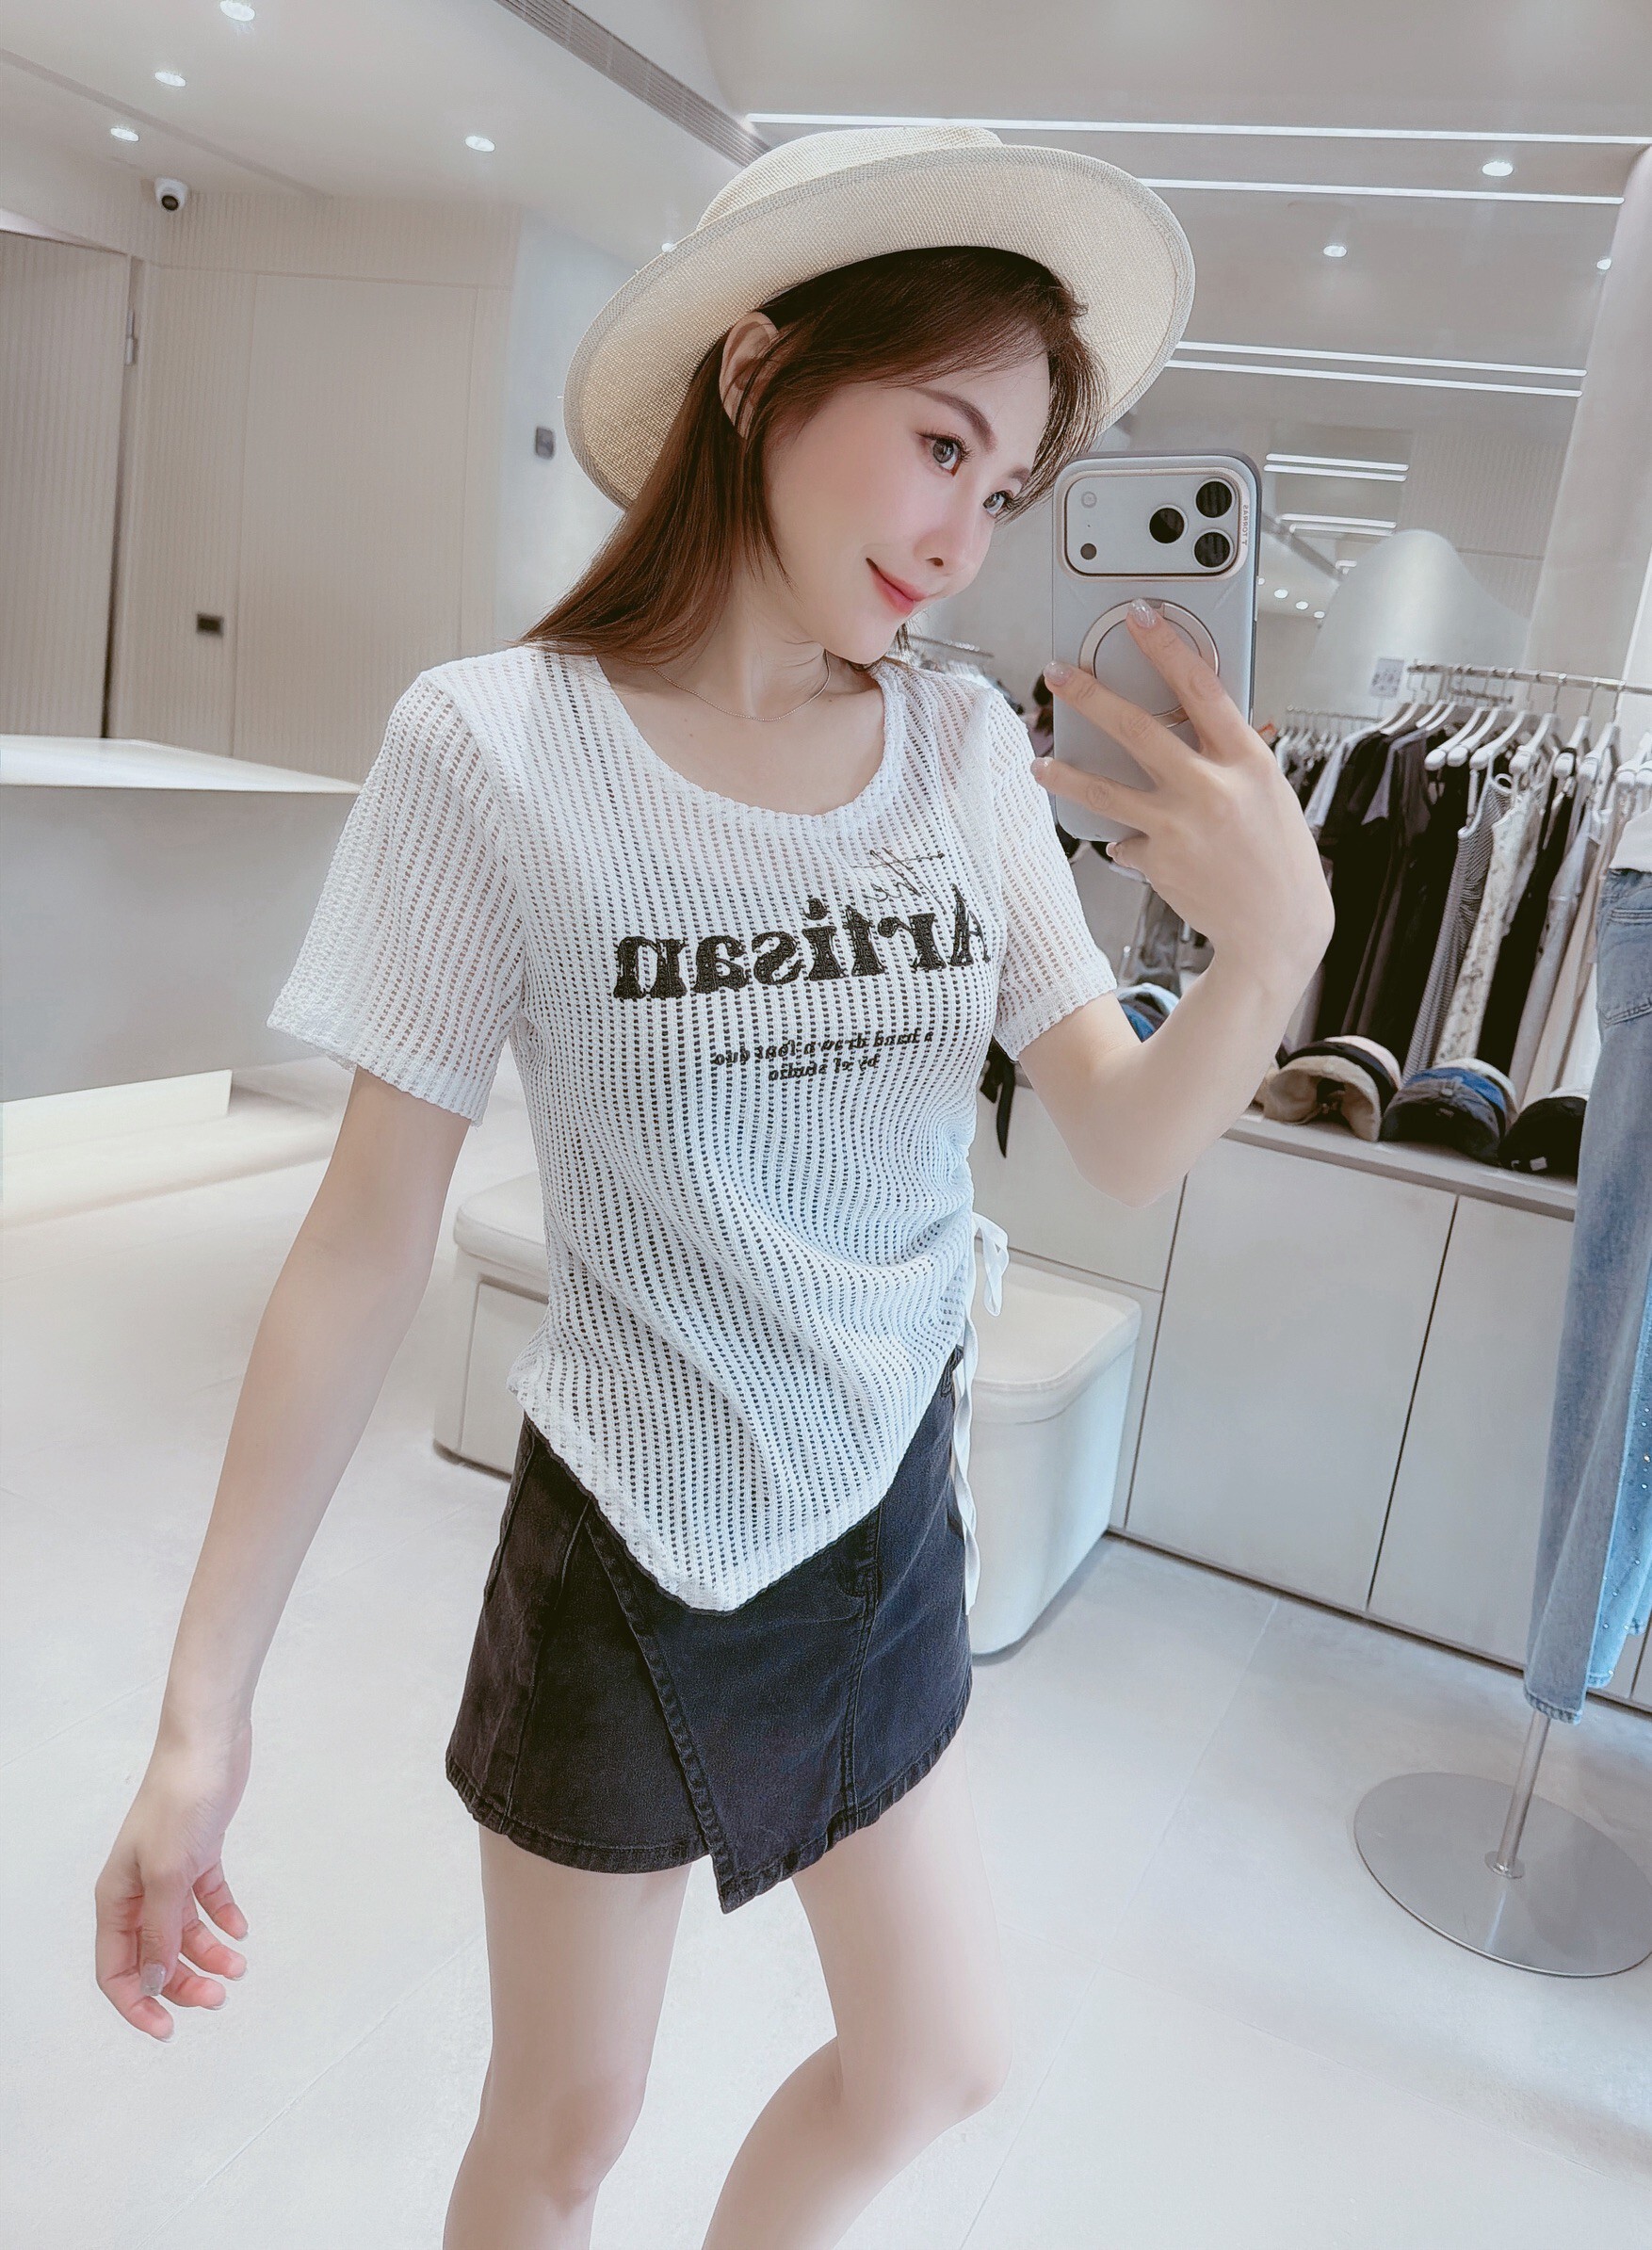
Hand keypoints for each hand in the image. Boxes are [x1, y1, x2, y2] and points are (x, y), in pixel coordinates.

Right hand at [94, 1721, 252, 2039]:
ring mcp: (169, 1872)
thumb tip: (156, 1982)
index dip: (138, 2003)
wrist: (209, 1747)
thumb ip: (160, 1932)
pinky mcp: (199, 1854)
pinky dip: (223, 1917)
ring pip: (183, 1932)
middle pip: (154, 1956)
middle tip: (220, 1997)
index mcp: (116, 1898)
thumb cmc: (179, 1802)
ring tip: (239, 1966)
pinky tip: (241, 1930)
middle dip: (183, 1983)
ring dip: (208, 1953)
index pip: (116, 1969)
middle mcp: (138, 1890)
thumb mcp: (167, 1875)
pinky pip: (207, 1900)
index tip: (168, 2030)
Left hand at [1035, 604, 1333, 986]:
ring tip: (1041, 765)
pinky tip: (1147, 846)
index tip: (1137, 615)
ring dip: (1065, 775)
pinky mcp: (1157, 862)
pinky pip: (1125, 839)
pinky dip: (1130, 838)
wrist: (1277, 928)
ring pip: (1104, 791)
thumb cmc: (1278, 854)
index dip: (1166, 646)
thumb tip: (1180, 723)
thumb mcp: (1268, 789)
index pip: (1202, 688)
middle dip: (1091, 697)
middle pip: (1137, 730)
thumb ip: (1225, 756)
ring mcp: (1179, 828)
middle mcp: (1211, 790)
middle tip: (1058, 675)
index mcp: (1248, 761)